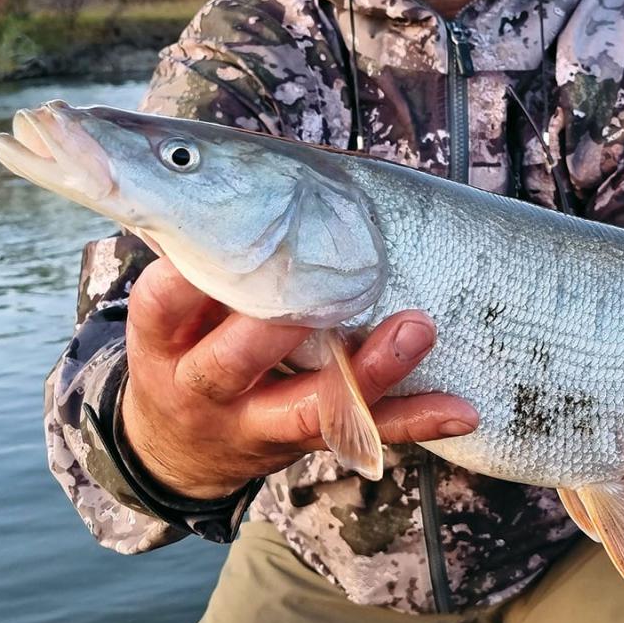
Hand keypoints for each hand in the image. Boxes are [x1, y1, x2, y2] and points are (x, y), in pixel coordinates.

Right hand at [120, 257, 477, 497]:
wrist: (174, 450)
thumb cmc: (184, 349)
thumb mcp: (172, 313)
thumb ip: (204, 260)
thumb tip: (255, 172)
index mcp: (163, 342)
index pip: (165, 307)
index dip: (187, 281)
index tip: (222, 244)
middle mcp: (200, 387)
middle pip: (233, 362)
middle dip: (279, 328)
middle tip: (330, 292)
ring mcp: (251, 425)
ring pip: (307, 406)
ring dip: (367, 370)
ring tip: (416, 329)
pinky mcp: (301, 446)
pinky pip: (363, 434)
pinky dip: (413, 421)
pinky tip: (460, 409)